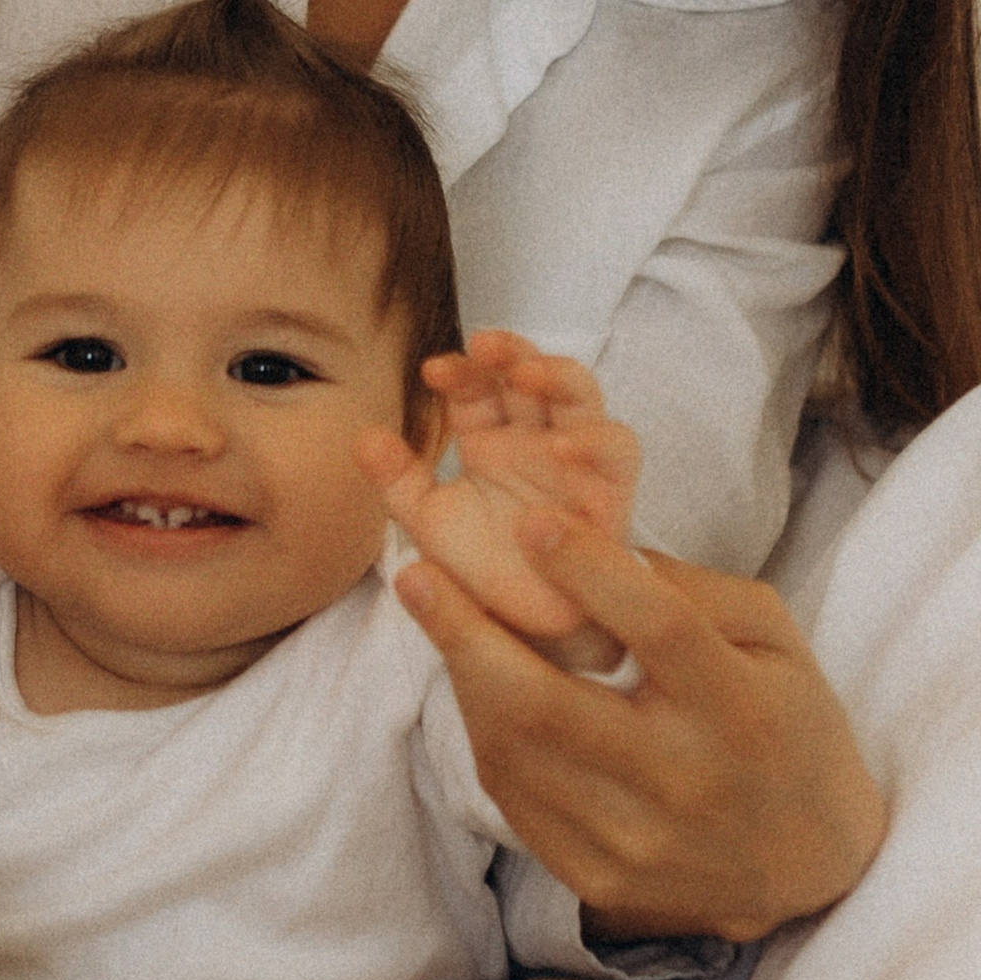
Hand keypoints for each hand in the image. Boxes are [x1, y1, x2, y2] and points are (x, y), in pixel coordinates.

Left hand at [357, 332, 641, 672]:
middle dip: (512, 352)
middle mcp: (535, 441)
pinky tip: (562, 444)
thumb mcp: (430, 523)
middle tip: (483, 346)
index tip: (433, 372)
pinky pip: (617, 452)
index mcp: (492, 440)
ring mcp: (576, 463)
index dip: (462, 370)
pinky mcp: (610, 493)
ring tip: (525, 375)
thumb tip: (363, 436)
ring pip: (581, 397)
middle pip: (533, 374)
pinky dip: (596, 440)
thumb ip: (398, 480)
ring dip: (558, 376)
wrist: (524, 634)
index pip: (481, 385)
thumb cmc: (483, 571)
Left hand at [395, 504, 886, 944]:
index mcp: (738, 709)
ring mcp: (634, 840)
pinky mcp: (598, 877)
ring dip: (463, 678)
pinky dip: (485, 734)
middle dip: (466, 635)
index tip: (529, 521)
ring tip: (439, 617)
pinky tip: (477, 687)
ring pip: (513, 754)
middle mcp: (683, 780)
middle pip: (548, 706)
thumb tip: (596, 550)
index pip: (658, 631)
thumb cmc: (788, 726)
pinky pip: (513, 799)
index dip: (589, 573)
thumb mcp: (777, 642)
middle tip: (414, 575)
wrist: (810, 865)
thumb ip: (696, 591)